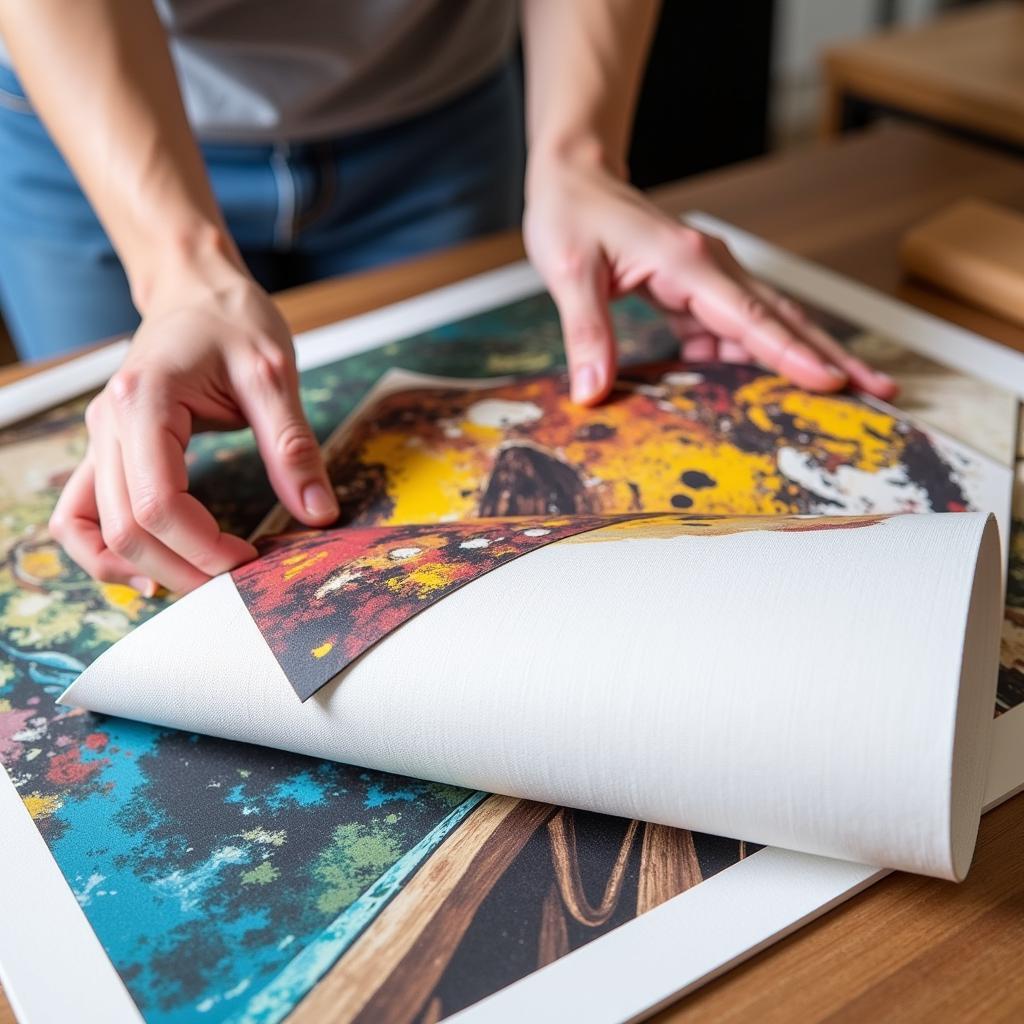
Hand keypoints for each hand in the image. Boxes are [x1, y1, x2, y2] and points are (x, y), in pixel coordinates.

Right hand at [50, 261, 338, 594]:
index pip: (158, 502)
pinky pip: (82, 513)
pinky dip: (107, 549)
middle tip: (237, 585)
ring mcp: (100, 438)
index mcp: (145, 401)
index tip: (254, 560)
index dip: (204, 546)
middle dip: (181, 568)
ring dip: (137, 568)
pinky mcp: (107, 450)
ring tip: (194, 585)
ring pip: (92, 527)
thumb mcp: (275, 374)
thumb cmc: (233, 318)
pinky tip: (149, 569)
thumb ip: (293, 446)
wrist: (196, 289)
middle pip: (124, 527)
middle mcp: (108, 424)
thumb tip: (318, 513)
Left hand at [523, 154, 897, 405]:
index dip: (789, 352)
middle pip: (781, 318)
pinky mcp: (696, 290)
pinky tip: (759, 389)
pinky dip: (749, 358)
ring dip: (801, 359)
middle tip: (881, 391)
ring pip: (765, 324)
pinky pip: (731, 330)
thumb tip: (592, 392)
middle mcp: (710, 267)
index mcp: (687, 262)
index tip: (832, 381)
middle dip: (831, 356)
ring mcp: (708, 278)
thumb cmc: (572, 214)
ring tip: (842, 396)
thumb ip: (586, 332)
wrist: (575, 177)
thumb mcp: (568, 273)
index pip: (749, 315)